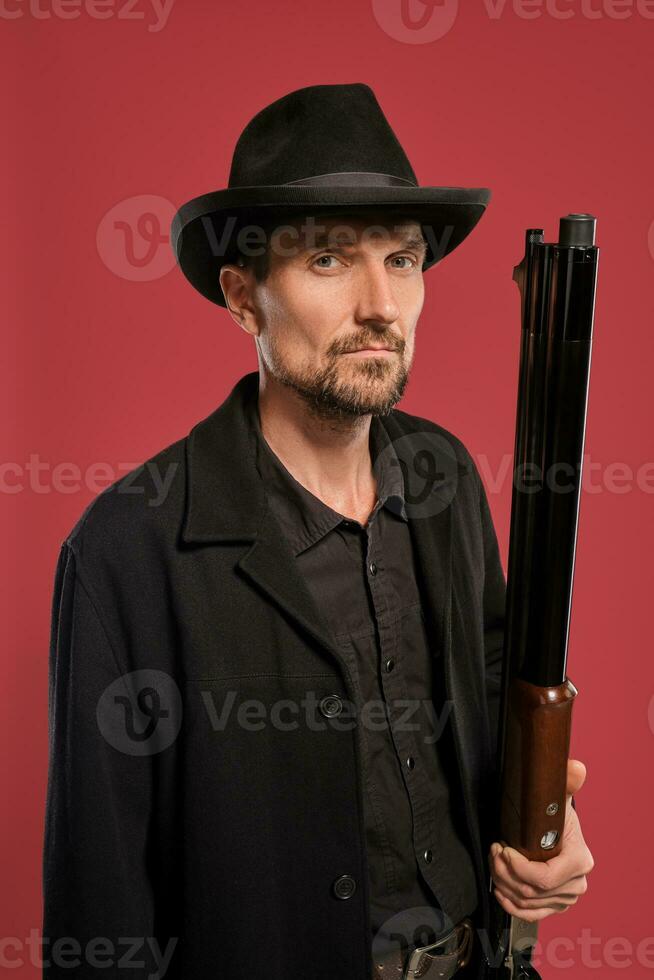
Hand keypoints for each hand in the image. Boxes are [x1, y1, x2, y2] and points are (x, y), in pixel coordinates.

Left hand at [488, 759, 594, 921]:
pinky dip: (512, 905)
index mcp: (580, 860)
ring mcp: (566, 898)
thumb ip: (564, 781)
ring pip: (527, 902)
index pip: (545, 877)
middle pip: (532, 891)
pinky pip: (531, 914)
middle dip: (504, 871)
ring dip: (503, 883)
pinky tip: (499, 890)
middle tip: (493, 849)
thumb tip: (575, 768)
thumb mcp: (557, 797)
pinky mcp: (554, 905)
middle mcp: (576, 883)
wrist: (559, 831)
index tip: (502, 848)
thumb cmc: (555, 815)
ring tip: (494, 861)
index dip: (518, 867)